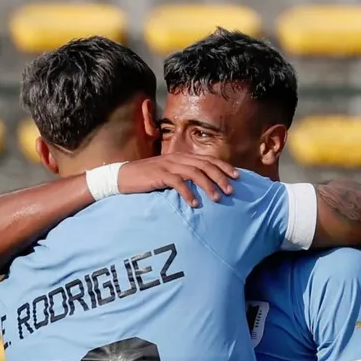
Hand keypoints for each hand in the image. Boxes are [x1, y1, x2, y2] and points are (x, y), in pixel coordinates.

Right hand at [118, 155, 238, 207]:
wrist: (123, 176)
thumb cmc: (148, 178)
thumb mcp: (169, 173)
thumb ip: (184, 175)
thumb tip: (203, 184)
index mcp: (182, 156)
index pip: (208, 159)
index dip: (224, 167)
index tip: (237, 177)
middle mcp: (178, 158)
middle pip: (205, 165)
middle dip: (220, 177)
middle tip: (231, 191)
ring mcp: (168, 165)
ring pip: (195, 173)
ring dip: (208, 186)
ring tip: (217, 198)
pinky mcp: (159, 174)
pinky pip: (178, 182)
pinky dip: (188, 193)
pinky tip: (195, 203)